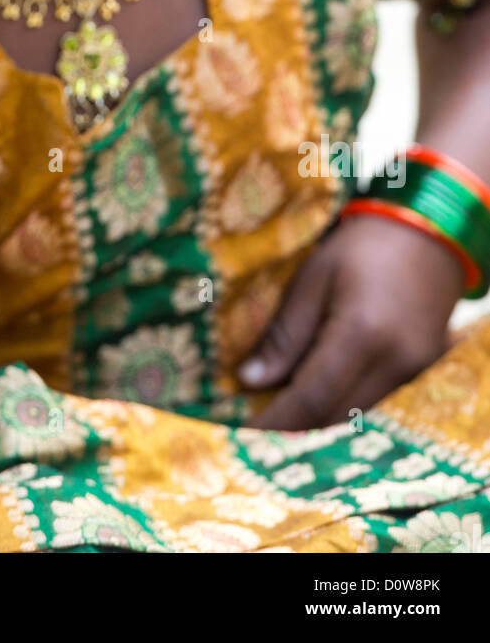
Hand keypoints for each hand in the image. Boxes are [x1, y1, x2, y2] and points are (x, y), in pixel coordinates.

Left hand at [238, 213, 465, 429]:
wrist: (426, 233)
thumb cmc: (361, 246)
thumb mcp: (313, 277)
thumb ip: (285, 333)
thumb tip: (251, 381)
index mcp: (363, 333)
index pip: (312, 397)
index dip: (273, 420)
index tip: (238, 430)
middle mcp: (395, 362)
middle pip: (333, 415)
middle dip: (289, 425)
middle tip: (249, 419)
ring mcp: (414, 372)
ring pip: (353, 414)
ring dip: (314, 418)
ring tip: (275, 407)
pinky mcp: (421, 372)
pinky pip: (373, 402)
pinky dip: (340, 403)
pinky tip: (313, 392)